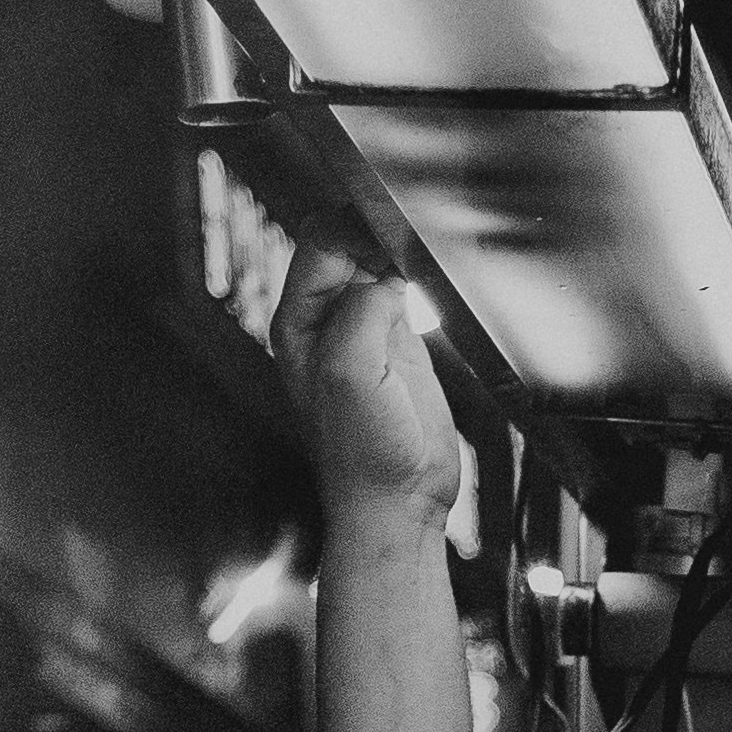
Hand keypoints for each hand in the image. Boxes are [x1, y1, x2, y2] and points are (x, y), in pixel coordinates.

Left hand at [284, 257, 468, 532]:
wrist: (400, 502)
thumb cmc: (363, 455)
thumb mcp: (350, 370)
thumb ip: (363, 309)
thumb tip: (388, 277)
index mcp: (299, 321)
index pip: (320, 242)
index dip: (354, 229)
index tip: (388, 238)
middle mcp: (328, 320)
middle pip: (348, 242)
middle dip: (378, 235)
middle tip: (410, 251)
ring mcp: (366, 329)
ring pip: (378, 260)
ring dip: (400, 253)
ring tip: (421, 267)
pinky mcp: (402, 343)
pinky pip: (406, 289)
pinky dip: (420, 278)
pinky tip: (432, 286)